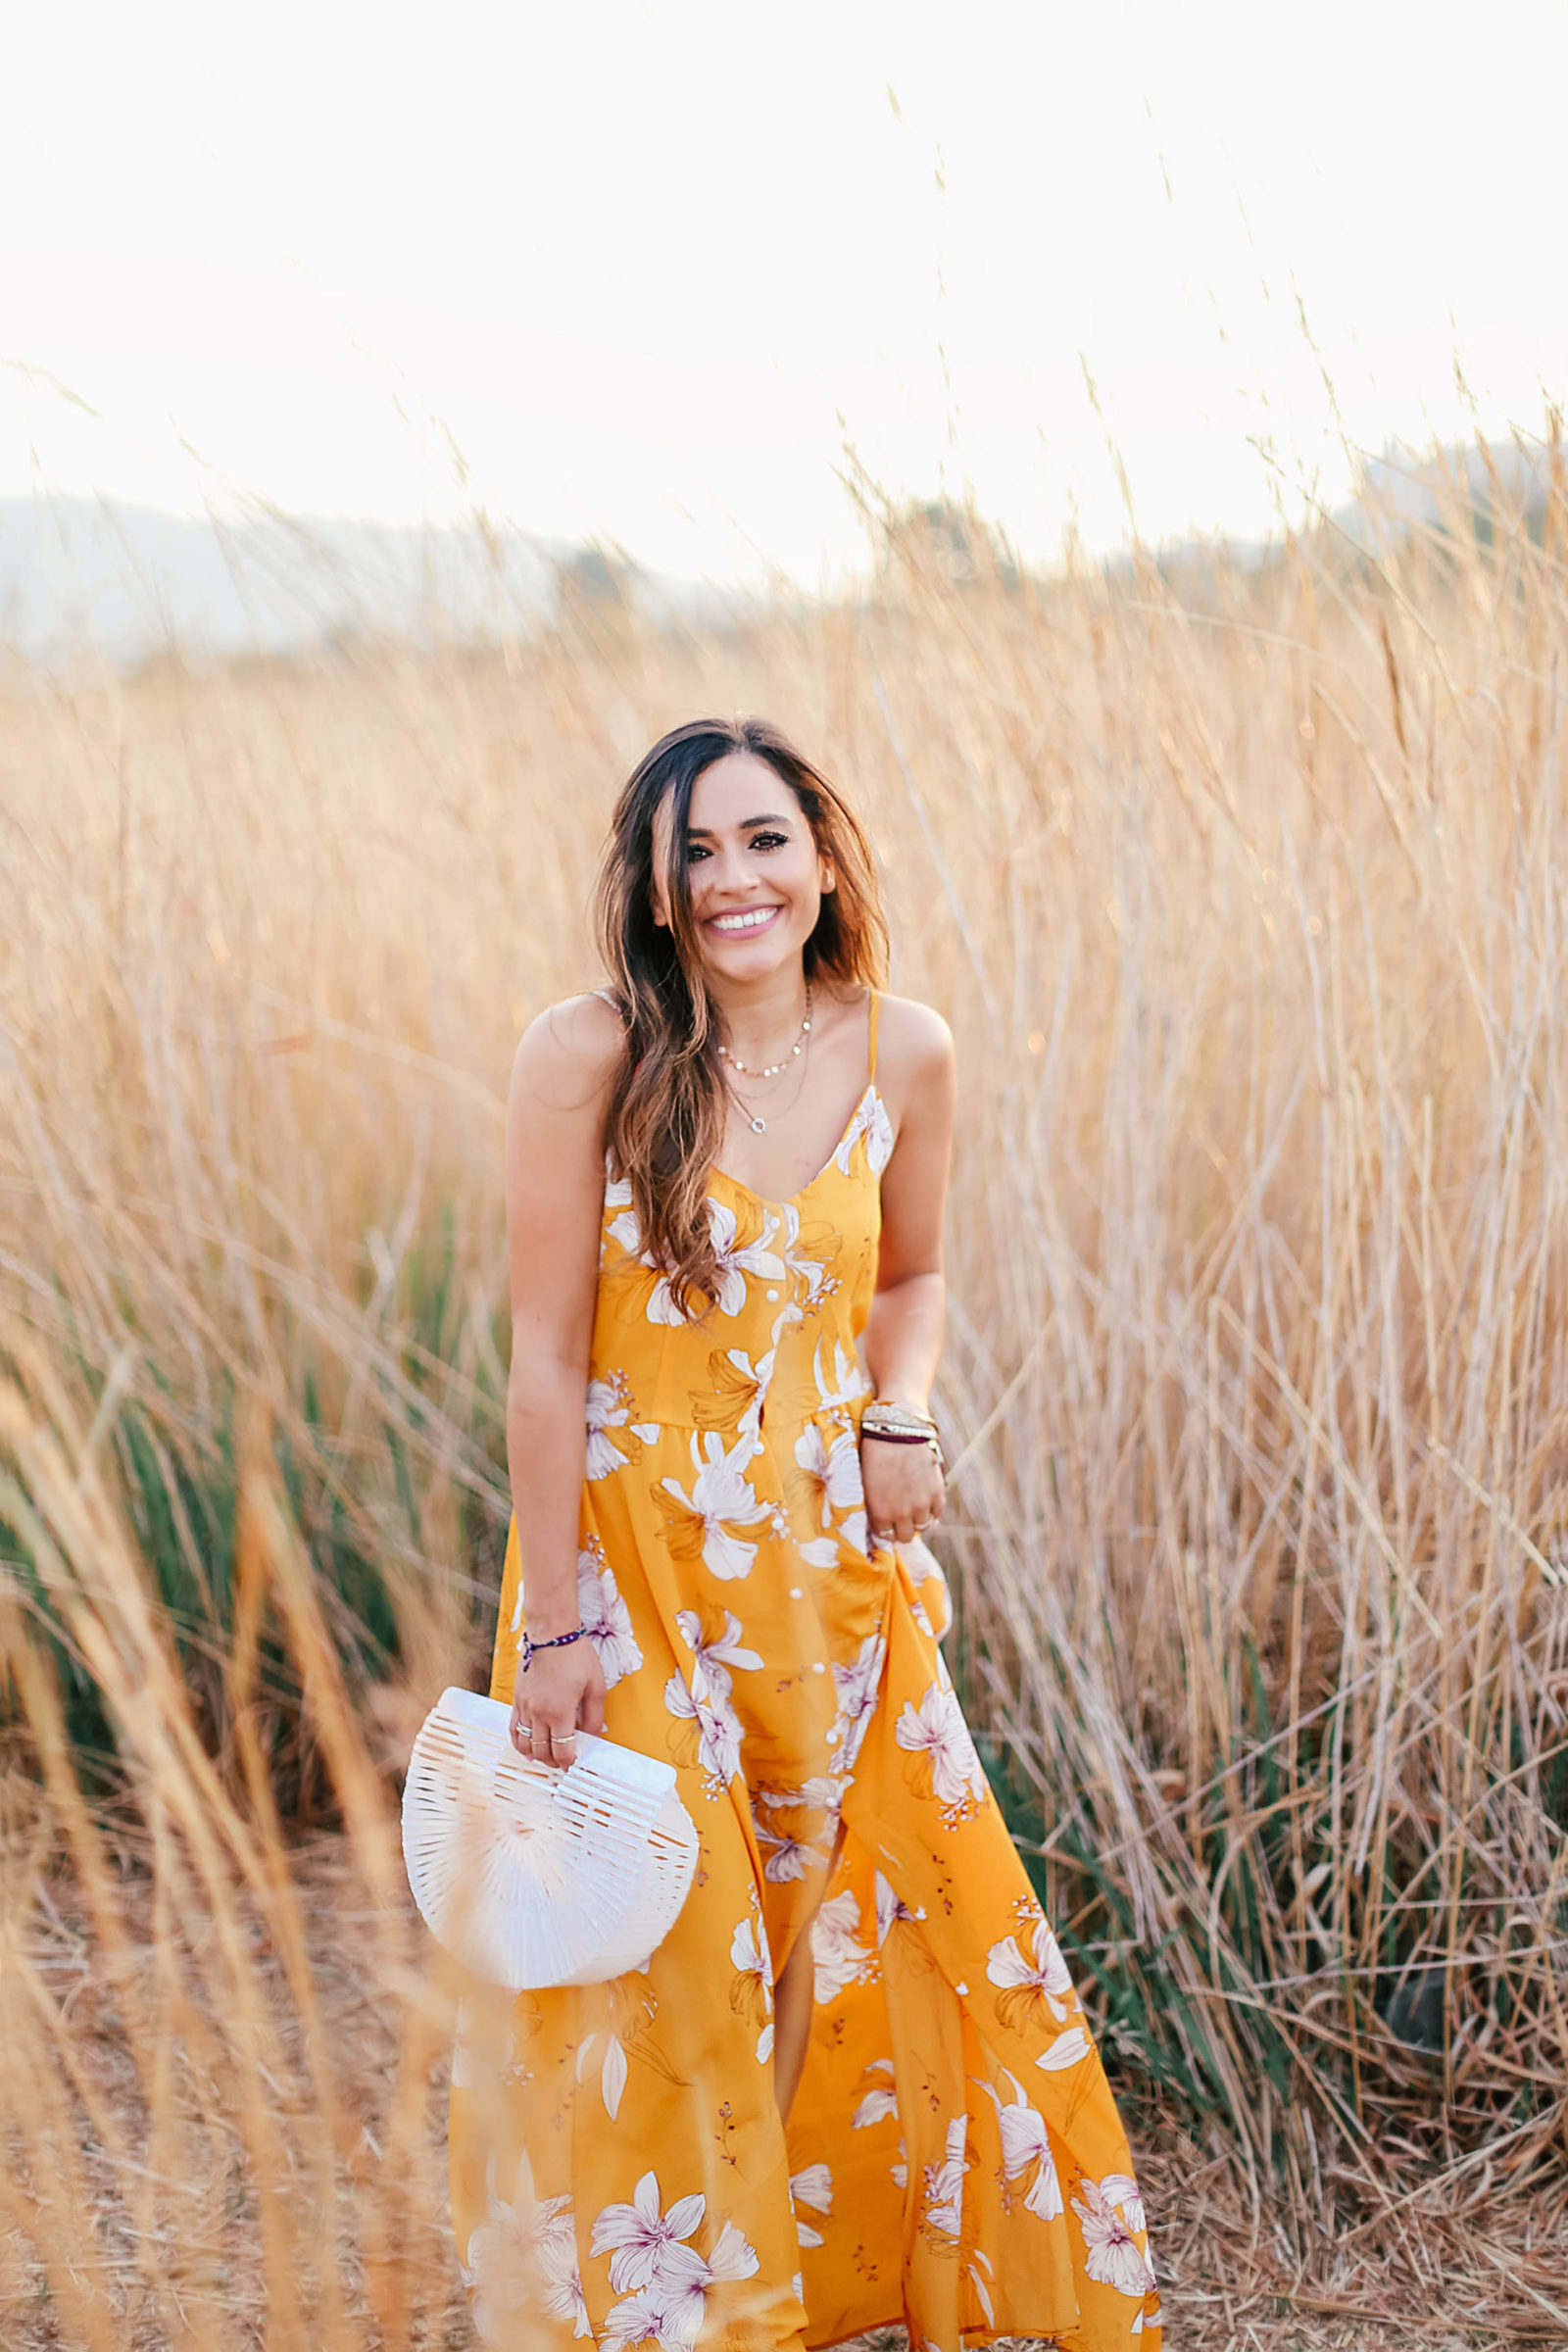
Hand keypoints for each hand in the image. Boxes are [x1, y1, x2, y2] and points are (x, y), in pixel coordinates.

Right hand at [510, 1633, 605, 1768]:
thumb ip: (595, 1716)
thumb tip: (593, 1735)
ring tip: (547, 1755)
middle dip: (554, 1761)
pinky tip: (527, 1745)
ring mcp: (525, 1707)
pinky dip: (519, 1742)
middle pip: (542, 1752)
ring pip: (524, 1744)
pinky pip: (513, 1729)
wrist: (552, 1633)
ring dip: (536, 1754)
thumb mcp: (596, 1686)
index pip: (562, 1751)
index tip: (574, 1763)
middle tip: (563, 1761)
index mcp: (559, 1713)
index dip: (569, 1762)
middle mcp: (538, 1713)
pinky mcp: (517, 1699)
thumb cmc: (575, 1655)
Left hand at [861, 1436, 944, 1550]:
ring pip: (924, 1526)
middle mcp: (901, 1514)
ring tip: (916, 1508)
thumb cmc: (875, 1451)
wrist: (898, 1429)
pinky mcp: (937, 1493)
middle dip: (902, 1528)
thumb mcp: (866, 1482)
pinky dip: (933, 1510)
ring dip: (919, 1519)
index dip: (886, 1529)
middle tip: (902, 1517)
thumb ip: (874, 1503)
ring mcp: (921, 1505)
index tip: (888, 1523)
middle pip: (905, 1537)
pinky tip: (927, 1502)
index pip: (885, 1535)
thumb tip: (880, 1515)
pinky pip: (938, 1513)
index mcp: (879, 1513)